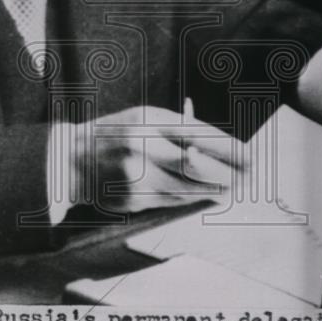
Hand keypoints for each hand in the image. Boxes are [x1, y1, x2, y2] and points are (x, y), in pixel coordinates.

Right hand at [71, 102, 244, 213]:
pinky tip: (207, 195)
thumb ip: (177, 131)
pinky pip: (174, 202)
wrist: (70, 160)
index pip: (198, 135)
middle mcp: (142, 148)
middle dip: (230, 174)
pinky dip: (194, 198)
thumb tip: (220, 150)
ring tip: (235, 186)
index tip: (250, 155)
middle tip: (250, 176)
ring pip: (190, 189)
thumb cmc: (114, 134)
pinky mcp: (133, 199)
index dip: (229, 148)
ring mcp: (136, 177)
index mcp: (146, 121)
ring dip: (216, 189)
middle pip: (199, 167)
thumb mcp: (142, 119)